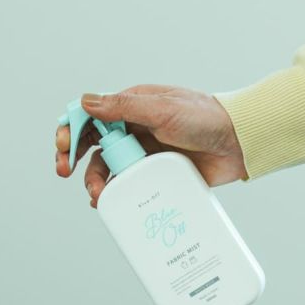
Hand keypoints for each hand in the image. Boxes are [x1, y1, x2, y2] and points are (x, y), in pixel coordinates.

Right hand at [55, 85, 245, 207]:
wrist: (240, 144)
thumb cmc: (206, 118)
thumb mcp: (163, 109)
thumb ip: (124, 107)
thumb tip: (86, 102)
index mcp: (131, 108)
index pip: (90, 116)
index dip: (71, 130)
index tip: (64, 147)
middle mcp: (133, 130)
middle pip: (91, 144)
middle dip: (73, 157)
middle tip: (65, 171)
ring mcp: (143, 153)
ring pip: (106, 168)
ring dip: (94, 181)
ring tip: (96, 195)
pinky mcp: (156, 175)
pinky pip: (128, 186)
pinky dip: (115, 194)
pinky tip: (110, 202)